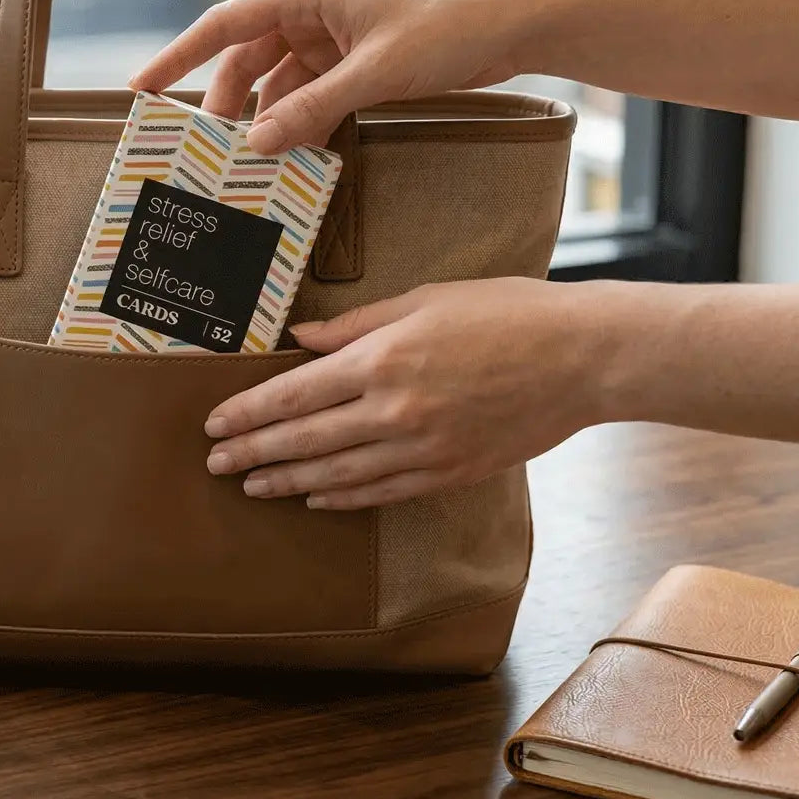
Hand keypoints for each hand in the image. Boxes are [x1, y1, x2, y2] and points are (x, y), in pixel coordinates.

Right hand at [128, 0, 537, 151]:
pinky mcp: (355, 60)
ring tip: (250, 163)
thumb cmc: (448, 26)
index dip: (177, 57)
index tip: (141, 89)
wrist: (515, 22)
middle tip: (206, 152)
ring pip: (279, 83)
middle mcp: (311, 10)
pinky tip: (293, 154)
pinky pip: (311, 94)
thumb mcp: (376, 72)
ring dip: (267, 119)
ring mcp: (333, 37)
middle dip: (226, 104)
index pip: (224, 24)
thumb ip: (314, 108)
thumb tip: (259, 145)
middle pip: (246, 61)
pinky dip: (300, 122)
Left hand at [203, 278, 606, 509]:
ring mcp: (422, 448)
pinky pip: (382, 492)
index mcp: (383, 359)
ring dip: (288, 481)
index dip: (249, 412)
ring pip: (337, 473)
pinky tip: (316, 498)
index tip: (215, 424)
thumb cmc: (505, 313)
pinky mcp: (449, 471)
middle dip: (253, 453)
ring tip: (253, 487)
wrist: (583, 357)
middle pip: (304, 438)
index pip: (294, 394)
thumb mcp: (424, 299)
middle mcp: (394, 410)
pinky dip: (343, 498)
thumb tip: (300, 339)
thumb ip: (355, 325)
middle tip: (214, 465)